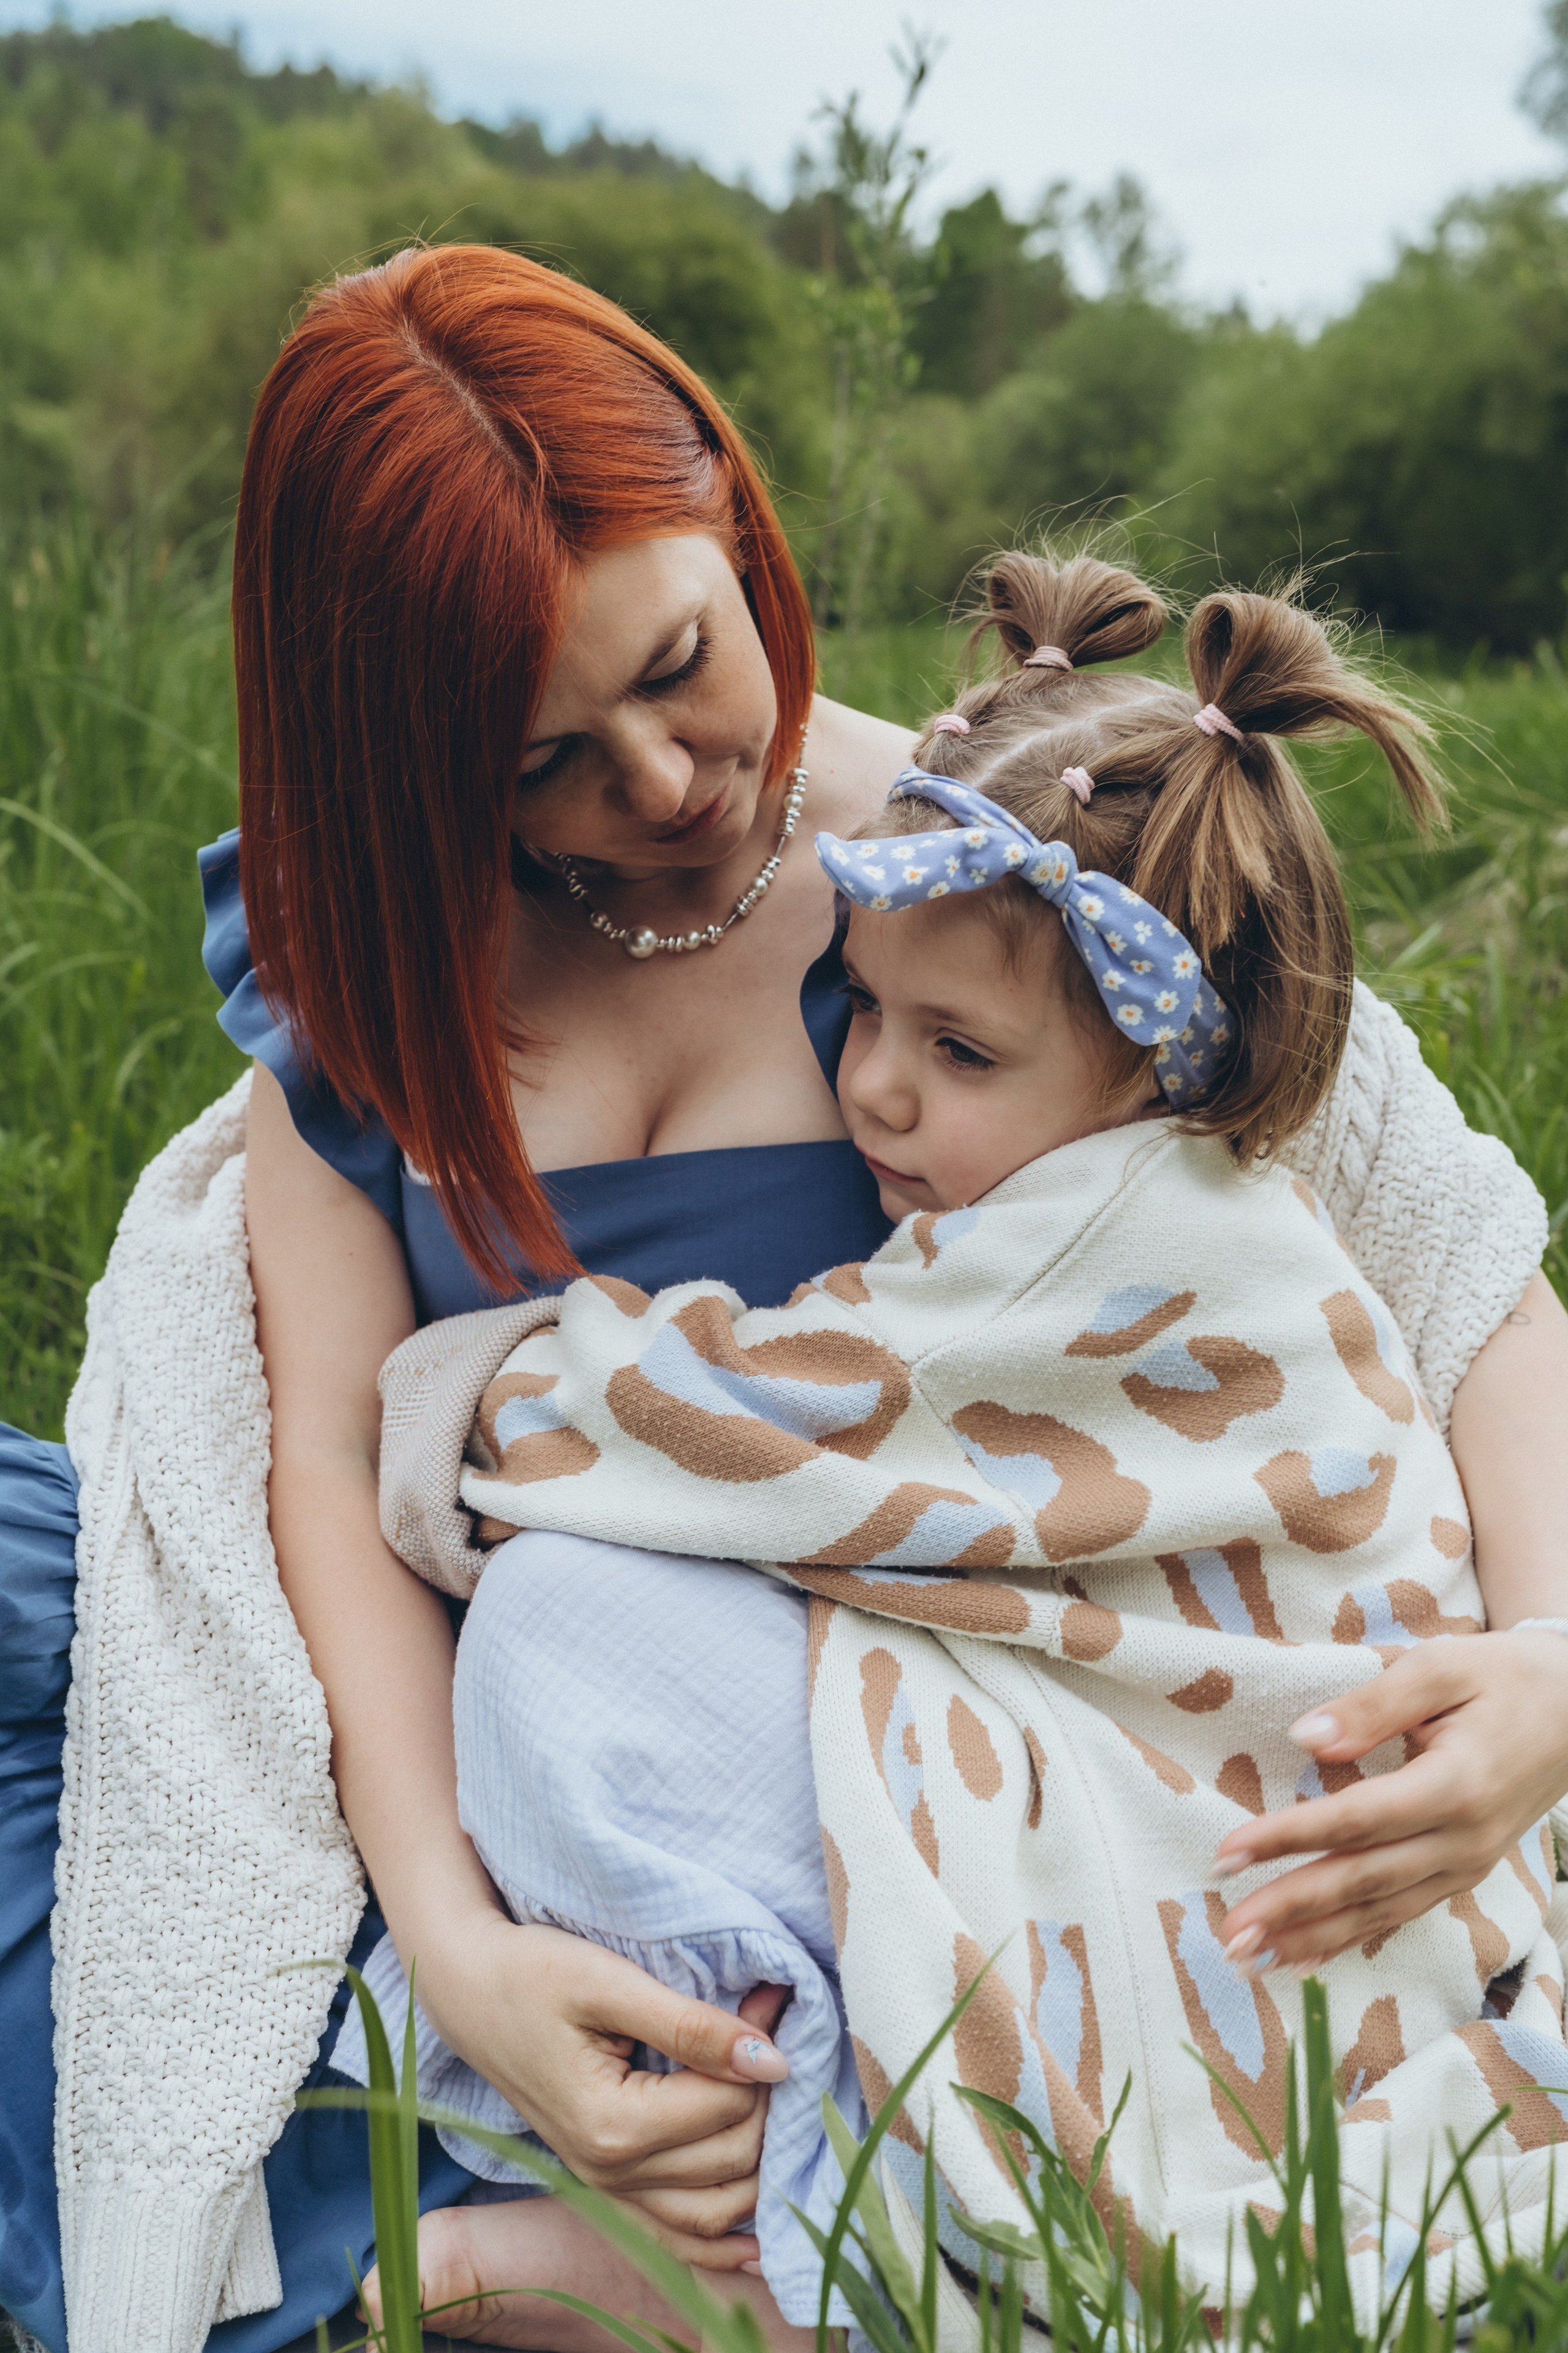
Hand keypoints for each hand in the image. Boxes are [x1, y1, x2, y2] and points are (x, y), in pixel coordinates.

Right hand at [415, 1913, 789, 2267]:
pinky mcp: (606, 2184)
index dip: (760, 2051)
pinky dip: (722, 2242)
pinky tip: (759, 2244)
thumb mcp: (610, 1984)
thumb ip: (691, 2026)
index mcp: (611, 2126)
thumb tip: (772, 2060)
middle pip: (731, 2159)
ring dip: (760, 2159)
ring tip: (771, 2092)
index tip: (771, 1997)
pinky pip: (675, 2237)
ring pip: (716, 2209)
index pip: (726, 2108)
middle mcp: (609, 2173)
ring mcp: (606, 2187)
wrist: (472, 1993)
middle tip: (770, 2024)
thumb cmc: (533, 1975)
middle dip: (765, 2095)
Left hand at [1213, 1630, 1567, 1973]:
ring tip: (1248, 1956)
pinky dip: (1351, 1937)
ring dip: (1311, 1936)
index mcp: (1455, 1786)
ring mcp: (1466, 1864)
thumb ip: (1371, 1707)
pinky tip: (1305, 1955)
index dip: (1288, 1839)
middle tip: (1229, 1932)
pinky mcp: (1463, 1873)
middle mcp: (1463, 1840)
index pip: (1355, 1821)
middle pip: (1362, 1880)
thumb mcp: (1439, 1669)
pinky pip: (1401, 1913)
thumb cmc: (1500, 1679)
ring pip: (1379, 1910)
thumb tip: (1305, 1739)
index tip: (1227, 1853)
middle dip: (1290, 1908)